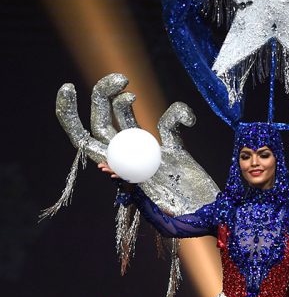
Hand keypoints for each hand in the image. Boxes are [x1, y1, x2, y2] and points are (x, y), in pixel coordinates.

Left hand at [54, 74, 218, 214]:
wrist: (212, 214)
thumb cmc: (185, 216)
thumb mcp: (154, 202)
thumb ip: (134, 184)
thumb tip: (106, 165)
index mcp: (120, 171)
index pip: (84, 141)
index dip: (70, 116)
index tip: (69, 88)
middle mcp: (130, 159)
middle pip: (102, 122)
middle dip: (101, 96)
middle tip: (119, 80)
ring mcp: (149, 152)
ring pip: (124, 117)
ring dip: (122, 98)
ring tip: (127, 86)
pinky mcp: (173, 149)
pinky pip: (166, 123)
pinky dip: (178, 114)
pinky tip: (189, 121)